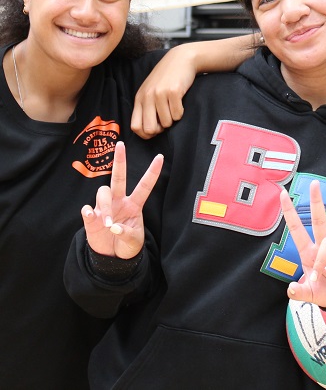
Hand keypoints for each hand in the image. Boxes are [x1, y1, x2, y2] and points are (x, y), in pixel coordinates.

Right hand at [81, 141, 162, 258]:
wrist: (112, 259)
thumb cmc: (127, 245)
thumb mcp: (133, 241)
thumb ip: (126, 233)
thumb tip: (114, 227)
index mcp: (134, 205)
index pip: (144, 186)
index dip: (152, 172)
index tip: (161, 156)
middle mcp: (119, 202)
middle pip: (118, 178)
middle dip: (120, 160)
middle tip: (121, 145)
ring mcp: (104, 208)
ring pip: (103, 193)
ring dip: (106, 206)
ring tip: (109, 223)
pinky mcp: (92, 218)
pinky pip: (87, 209)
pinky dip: (88, 212)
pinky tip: (91, 215)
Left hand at [131, 37, 256, 138]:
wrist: (181, 59)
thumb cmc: (166, 77)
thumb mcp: (151, 90)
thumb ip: (146, 107)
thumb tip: (148, 131)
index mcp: (140, 98)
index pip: (135, 127)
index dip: (146, 134)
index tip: (155, 129)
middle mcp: (148, 96)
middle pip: (149, 128)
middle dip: (160, 129)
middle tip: (166, 120)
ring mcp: (160, 94)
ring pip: (166, 123)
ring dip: (173, 119)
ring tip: (174, 107)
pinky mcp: (174, 92)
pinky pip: (178, 114)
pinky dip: (181, 112)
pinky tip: (180, 102)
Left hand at [281, 180, 325, 307]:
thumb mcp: (310, 295)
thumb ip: (299, 293)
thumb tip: (290, 289)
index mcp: (308, 253)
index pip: (297, 228)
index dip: (289, 212)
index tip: (283, 194)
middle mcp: (321, 248)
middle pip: (319, 220)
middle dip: (316, 201)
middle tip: (314, 183)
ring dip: (320, 261)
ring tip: (317, 277)